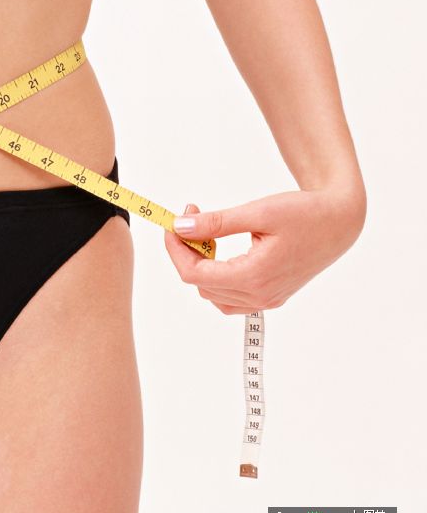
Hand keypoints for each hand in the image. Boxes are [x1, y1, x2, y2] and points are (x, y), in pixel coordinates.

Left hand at [163, 187, 365, 314]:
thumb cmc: (304, 213)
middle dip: (187, 251)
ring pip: (213, 294)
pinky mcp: (271, 296)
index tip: (172, 223)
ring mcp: (267, 299)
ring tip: (208, 233)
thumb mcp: (257, 212)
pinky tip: (222, 251)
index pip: (194, 273)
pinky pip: (230, 298)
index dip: (176, 249)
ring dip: (201, 265)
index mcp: (254, 277)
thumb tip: (180, 227)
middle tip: (192, 217)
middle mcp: (260, 295)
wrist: (340, 222)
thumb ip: (216, 223)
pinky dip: (217, 277)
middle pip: (201, 283)